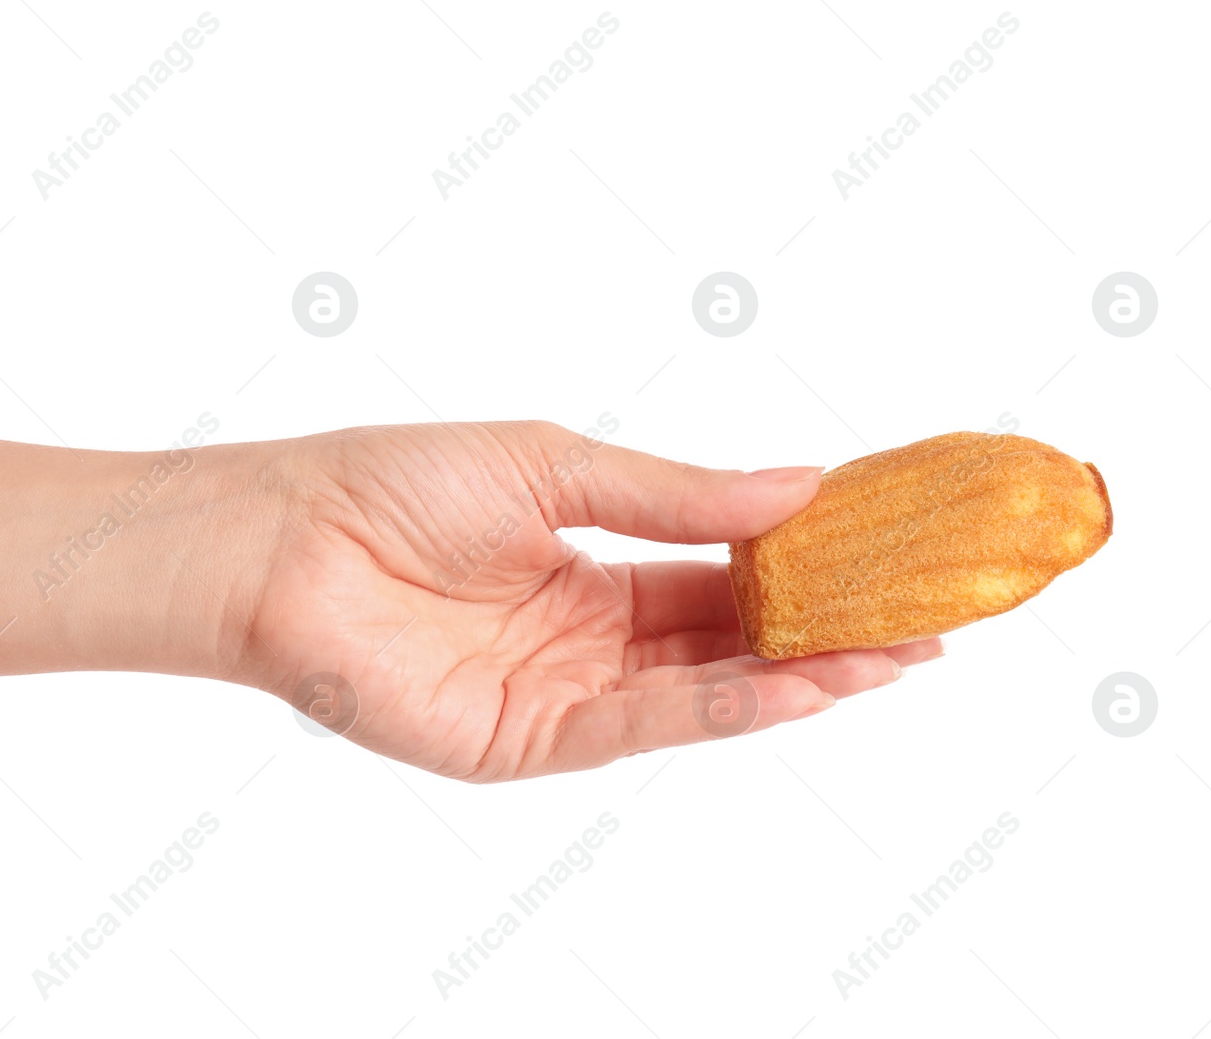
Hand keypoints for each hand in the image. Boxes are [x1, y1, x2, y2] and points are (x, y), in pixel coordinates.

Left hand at [224, 421, 942, 780]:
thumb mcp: (555, 468)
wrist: (280, 539)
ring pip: (701, 692)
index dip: (809, 570)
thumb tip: (799, 487)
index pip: (725, 575)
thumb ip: (675, 494)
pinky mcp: (525, 741)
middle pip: (731, 642)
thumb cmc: (393, 485)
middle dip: (829, 634)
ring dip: (798, 677)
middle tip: (930, 622)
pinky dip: (721, 708)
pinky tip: (795, 685)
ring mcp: (562, 694)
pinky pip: (640, 726)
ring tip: (894, 657)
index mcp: (594, 567)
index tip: (893, 555)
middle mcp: (589, 638)